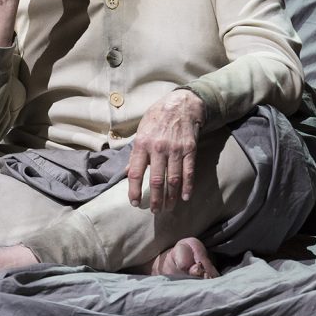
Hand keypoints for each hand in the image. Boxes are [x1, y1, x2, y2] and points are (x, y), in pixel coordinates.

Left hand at [127, 89, 205, 212]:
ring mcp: (175, 149)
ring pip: (172, 179)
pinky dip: (187, 186)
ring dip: (170, 197)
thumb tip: (126, 171)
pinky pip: (188, 172)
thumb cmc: (157, 118)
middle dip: (155, 199)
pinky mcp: (189, 149)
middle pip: (155, 180)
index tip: (134, 203)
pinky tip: (185, 197)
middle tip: (155, 211)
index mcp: (142, 144)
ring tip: (168, 208)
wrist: (181, 104)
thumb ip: (134, 152)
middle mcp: (158, 148)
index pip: (135, 172)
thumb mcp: (141, 131)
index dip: (133, 190)